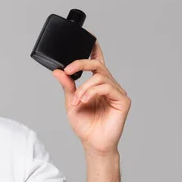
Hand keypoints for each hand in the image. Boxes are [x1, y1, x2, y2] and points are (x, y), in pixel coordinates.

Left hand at [52, 41, 130, 156]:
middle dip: (81, 63)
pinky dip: (92, 92)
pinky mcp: (123, 100)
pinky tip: (84, 101)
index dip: (94, 49)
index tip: (89, 38)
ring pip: (100, 77)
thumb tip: (58, 71)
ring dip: (83, 88)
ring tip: (77, 101)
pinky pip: (107, 87)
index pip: (97, 62)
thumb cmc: (84, 125)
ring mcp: (117, 92)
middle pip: (97, 64)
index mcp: (96, 84)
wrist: (92, 143)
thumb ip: (67, 86)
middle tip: (68, 70)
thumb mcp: (70, 102)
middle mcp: (108, 85)